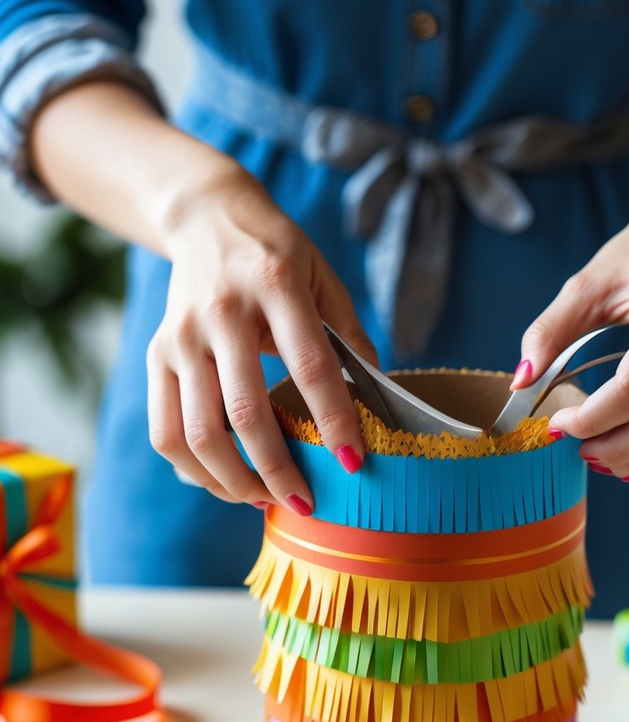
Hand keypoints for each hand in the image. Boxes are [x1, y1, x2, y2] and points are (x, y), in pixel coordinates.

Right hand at [147, 165, 376, 512]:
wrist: (207, 218)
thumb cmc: (278, 255)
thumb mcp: (323, 278)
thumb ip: (350, 336)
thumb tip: (380, 400)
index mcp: (274, 285)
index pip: (310, 366)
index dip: (333, 419)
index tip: (353, 461)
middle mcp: (220, 312)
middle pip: (245, 411)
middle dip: (278, 469)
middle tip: (305, 502)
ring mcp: (181, 337)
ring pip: (197, 432)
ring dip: (233, 481)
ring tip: (264, 500)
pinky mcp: (156, 355)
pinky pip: (166, 431)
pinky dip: (195, 470)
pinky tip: (226, 482)